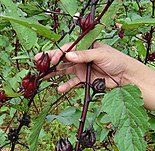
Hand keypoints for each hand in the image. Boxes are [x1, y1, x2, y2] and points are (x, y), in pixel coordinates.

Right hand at [35, 42, 154, 109]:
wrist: (125, 75)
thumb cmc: (116, 60)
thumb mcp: (100, 54)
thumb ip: (84, 55)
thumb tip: (68, 55)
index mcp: (85, 48)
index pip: (68, 49)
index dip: (58, 53)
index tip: (50, 59)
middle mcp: (81, 58)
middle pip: (63, 59)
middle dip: (51, 60)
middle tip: (39, 63)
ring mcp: (81, 69)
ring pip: (65, 70)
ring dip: (54, 73)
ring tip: (44, 76)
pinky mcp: (84, 80)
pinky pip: (72, 82)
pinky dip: (66, 85)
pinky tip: (59, 88)